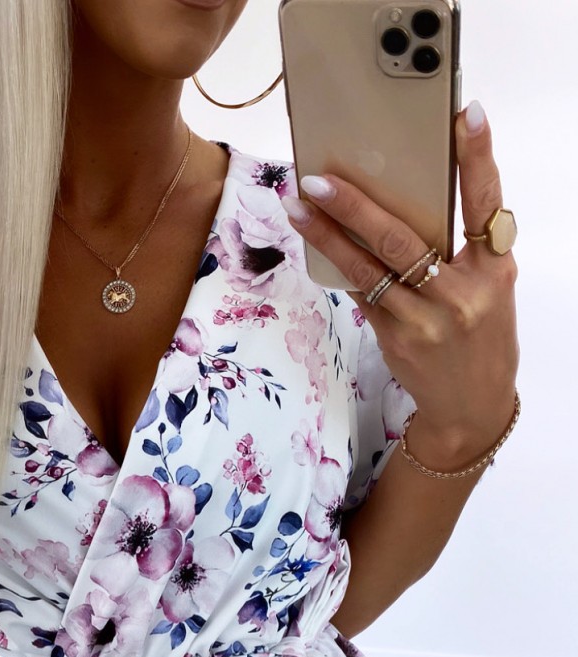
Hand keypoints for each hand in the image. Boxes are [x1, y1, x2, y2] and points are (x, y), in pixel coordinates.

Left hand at [281, 100, 519, 450]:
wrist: (471, 406)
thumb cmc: (481, 337)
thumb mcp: (490, 288)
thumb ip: (463, 249)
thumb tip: (408, 201)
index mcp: (494, 269)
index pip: (487, 202)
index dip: (479, 158)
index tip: (468, 114)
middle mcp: (461, 292)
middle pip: (403, 239)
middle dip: (357, 206)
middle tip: (320, 178)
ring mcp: (425, 319)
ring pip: (370, 268)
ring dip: (329, 236)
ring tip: (298, 206)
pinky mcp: (396, 338)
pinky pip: (363, 293)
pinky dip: (339, 266)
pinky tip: (314, 243)